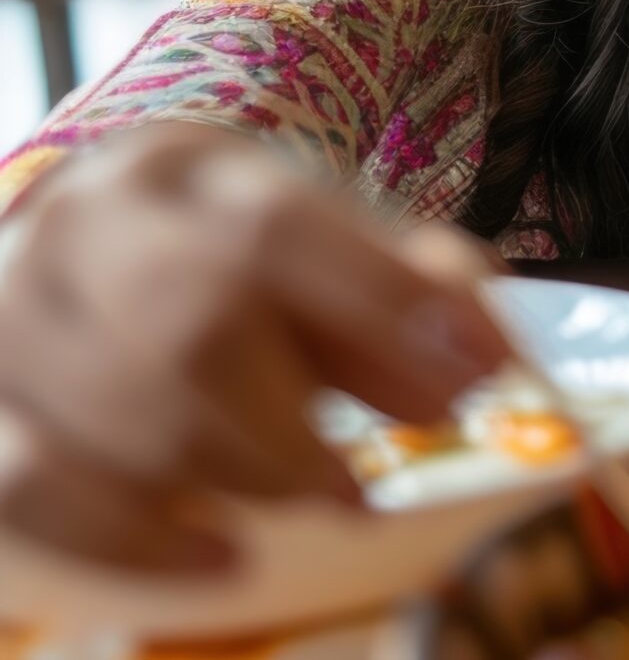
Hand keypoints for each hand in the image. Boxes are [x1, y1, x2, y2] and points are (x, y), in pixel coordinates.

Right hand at [0, 124, 508, 572]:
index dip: (388, 307)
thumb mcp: (316, 245)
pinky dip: (137, 537)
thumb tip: (486, 358)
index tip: (480, 375)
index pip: (282, 231)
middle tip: (371, 475)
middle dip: (308, 418)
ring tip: (322, 493)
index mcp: (182, 168)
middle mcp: (81, 226)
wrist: (74, 269)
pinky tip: (222, 555)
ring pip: (128, 413)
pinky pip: (34, 487)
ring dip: (247, 475)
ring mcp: (10, 313)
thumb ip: (404, 286)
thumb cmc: (220, 265)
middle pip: (197, 325)